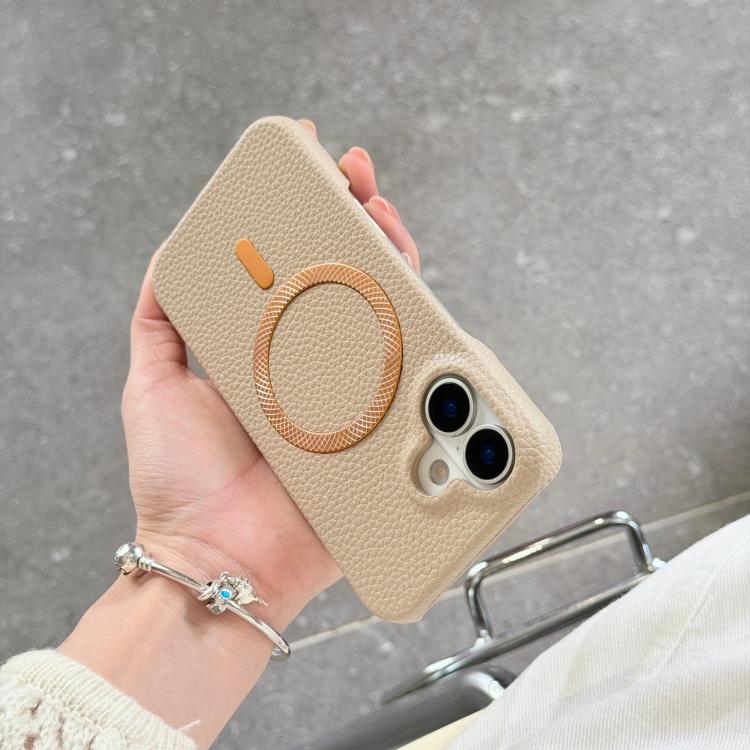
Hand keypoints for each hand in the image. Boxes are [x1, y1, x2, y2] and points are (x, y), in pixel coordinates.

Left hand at [122, 119, 420, 622]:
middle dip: (356, 216)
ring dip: (393, 255)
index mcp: (269, 351)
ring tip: (379, 212)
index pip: (297, 270)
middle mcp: (317, 367)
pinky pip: (416, 379)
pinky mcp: (383, 432)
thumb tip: (167, 260)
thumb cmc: (181, 481)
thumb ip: (159, 323)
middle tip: (351, 171)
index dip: (305, 216)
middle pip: (349, 280)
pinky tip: (415, 288)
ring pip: (388, 314)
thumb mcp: (152, 384)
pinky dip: (426, 336)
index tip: (307, 165)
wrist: (217, 556)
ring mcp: (355, 395)